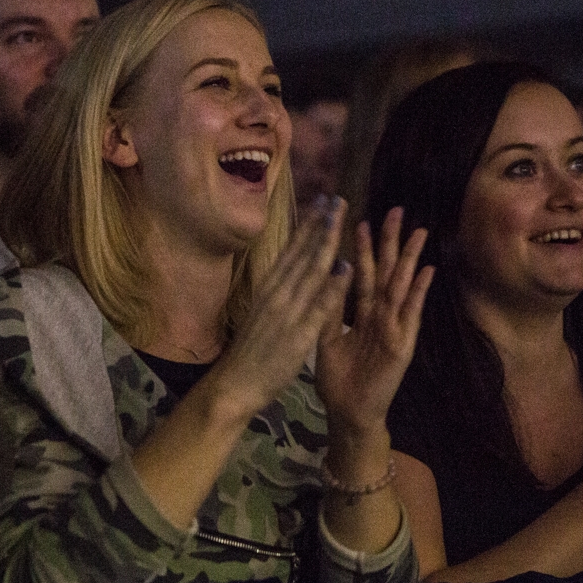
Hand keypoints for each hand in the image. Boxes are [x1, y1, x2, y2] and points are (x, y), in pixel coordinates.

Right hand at [211, 195, 352, 421]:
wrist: (235, 384)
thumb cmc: (250, 352)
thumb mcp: (261, 313)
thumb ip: (277, 293)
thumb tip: (289, 270)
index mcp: (269, 289)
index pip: (291, 250)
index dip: (308, 225)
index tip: (321, 202)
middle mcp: (277, 294)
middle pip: (303, 253)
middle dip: (321, 225)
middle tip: (338, 199)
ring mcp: (287, 313)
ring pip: (311, 271)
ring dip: (328, 243)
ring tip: (341, 219)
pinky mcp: (298, 334)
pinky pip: (320, 306)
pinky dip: (333, 285)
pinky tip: (346, 266)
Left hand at [316, 209, 433, 438]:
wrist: (347, 413)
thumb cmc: (337, 379)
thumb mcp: (323, 338)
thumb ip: (327, 310)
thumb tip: (324, 276)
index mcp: (360, 313)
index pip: (361, 272)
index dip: (362, 248)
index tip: (360, 218)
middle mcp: (380, 315)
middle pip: (385, 271)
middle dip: (390, 242)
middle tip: (396, 210)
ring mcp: (393, 327)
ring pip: (401, 286)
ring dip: (409, 259)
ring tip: (418, 231)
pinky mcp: (402, 342)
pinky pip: (411, 313)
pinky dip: (419, 292)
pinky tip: (427, 270)